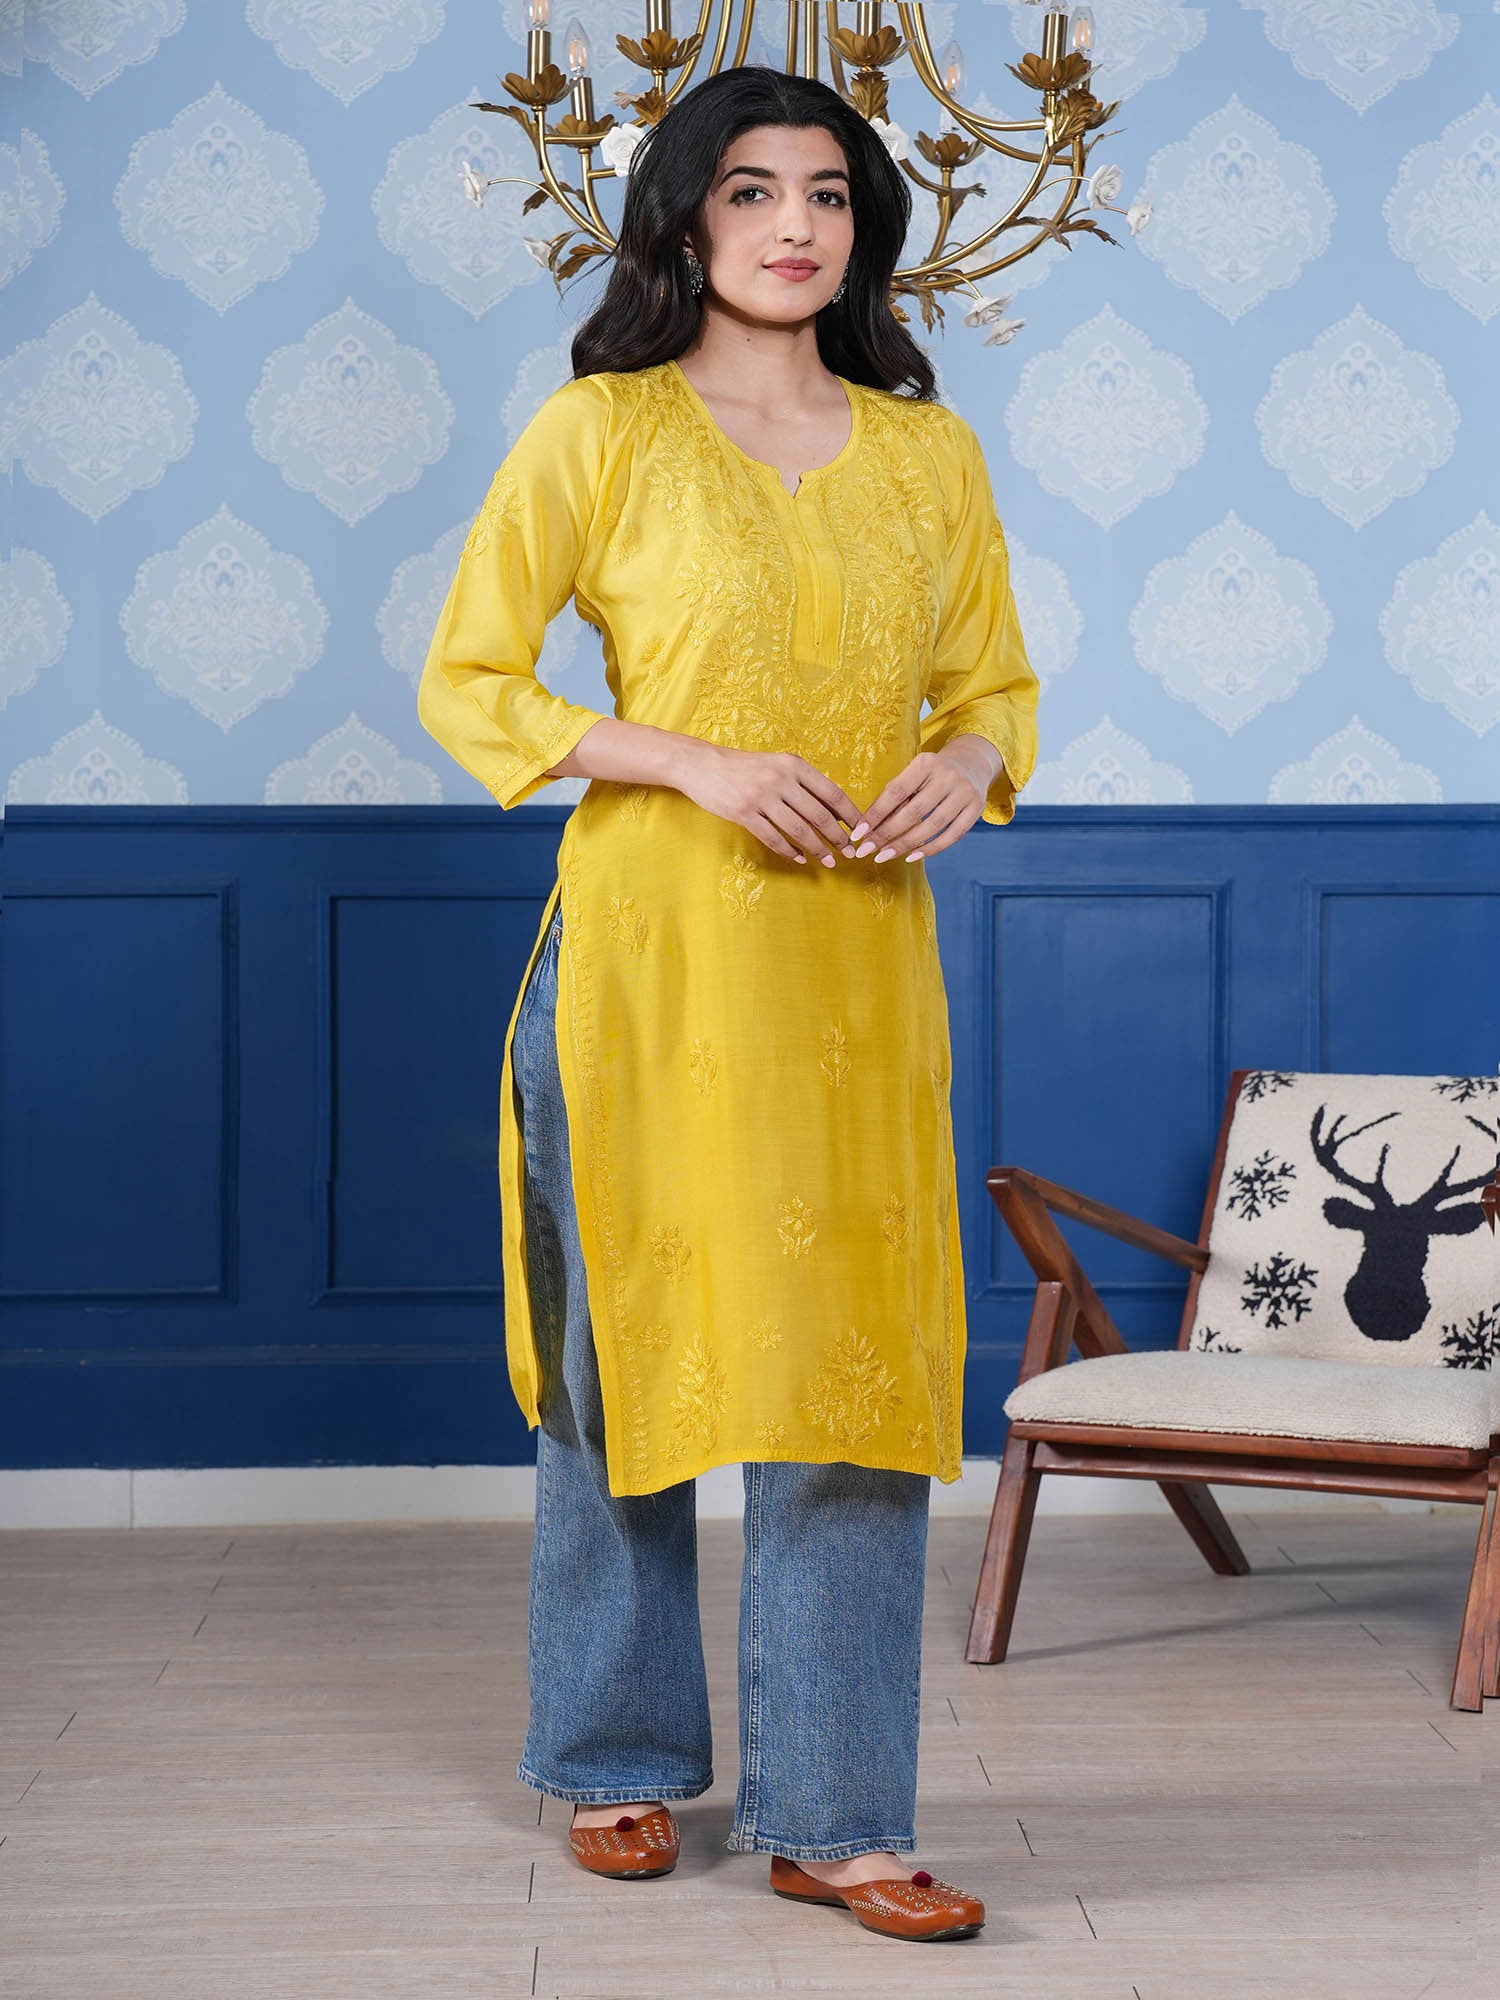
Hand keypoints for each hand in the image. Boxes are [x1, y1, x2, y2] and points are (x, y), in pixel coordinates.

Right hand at [676, 743, 863, 866]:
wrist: (703, 765)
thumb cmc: (745, 768)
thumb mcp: (778, 765)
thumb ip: (803, 783)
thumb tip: (833, 810)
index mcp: (794, 765)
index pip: (832, 793)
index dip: (850, 815)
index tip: (862, 831)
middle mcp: (781, 779)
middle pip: (819, 815)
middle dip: (838, 838)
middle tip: (849, 852)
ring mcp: (762, 796)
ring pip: (799, 830)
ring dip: (817, 848)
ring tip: (829, 860)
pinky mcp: (745, 813)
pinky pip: (773, 838)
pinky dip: (789, 851)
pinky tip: (799, 858)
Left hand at [842, 738, 1001, 863]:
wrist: (972, 762)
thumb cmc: (932, 773)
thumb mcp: (914, 774)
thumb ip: (895, 796)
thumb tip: (868, 828)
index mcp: (926, 763)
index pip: (896, 792)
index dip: (875, 814)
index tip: (857, 834)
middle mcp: (947, 776)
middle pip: (913, 812)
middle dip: (886, 834)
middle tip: (866, 850)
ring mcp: (965, 792)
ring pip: (932, 826)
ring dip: (904, 844)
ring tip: (884, 856)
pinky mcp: (977, 808)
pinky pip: (952, 835)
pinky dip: (931, 848)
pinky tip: (911, 856)